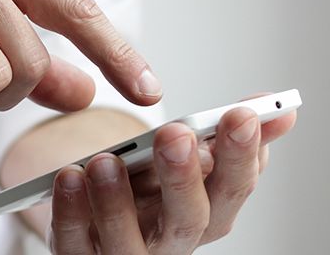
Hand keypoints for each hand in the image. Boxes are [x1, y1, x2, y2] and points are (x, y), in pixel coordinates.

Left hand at [47, 105, 296, 253]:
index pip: (233, 190)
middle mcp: (170, 242)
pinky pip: (73, 243)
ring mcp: (124, 254)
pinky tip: (68, 178)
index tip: (240, 115)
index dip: (241, 156)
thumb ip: (225, 135)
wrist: (96, 214)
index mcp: (206, 214)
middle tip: (174, 135)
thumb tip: (280, 109)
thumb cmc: (147, 188)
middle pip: (187, 220)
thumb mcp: (185, 158)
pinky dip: (70, 212)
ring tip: (105, 161)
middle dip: (184, 177)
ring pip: (126, 242)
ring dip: (116, 202)